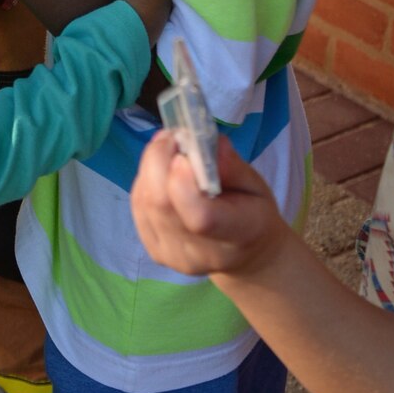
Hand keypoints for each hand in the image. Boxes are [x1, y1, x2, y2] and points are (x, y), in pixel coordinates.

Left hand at [130, 129, 284, 279]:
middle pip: (161, 205)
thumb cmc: (252, 213)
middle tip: (173, 137)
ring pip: (144, 202)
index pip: (200, 218)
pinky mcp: (155, 250)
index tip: (184, 154)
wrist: (245, 254)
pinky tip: (160, 174)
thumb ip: (231, 165)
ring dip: (150, 167)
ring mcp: (173, 255)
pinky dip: (145, 182)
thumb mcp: (255, 185)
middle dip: (159, 159)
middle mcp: (200, 253)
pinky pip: (138, 207)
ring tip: (168, 150)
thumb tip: (204, 142)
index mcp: (237, 235)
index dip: (183, 183)